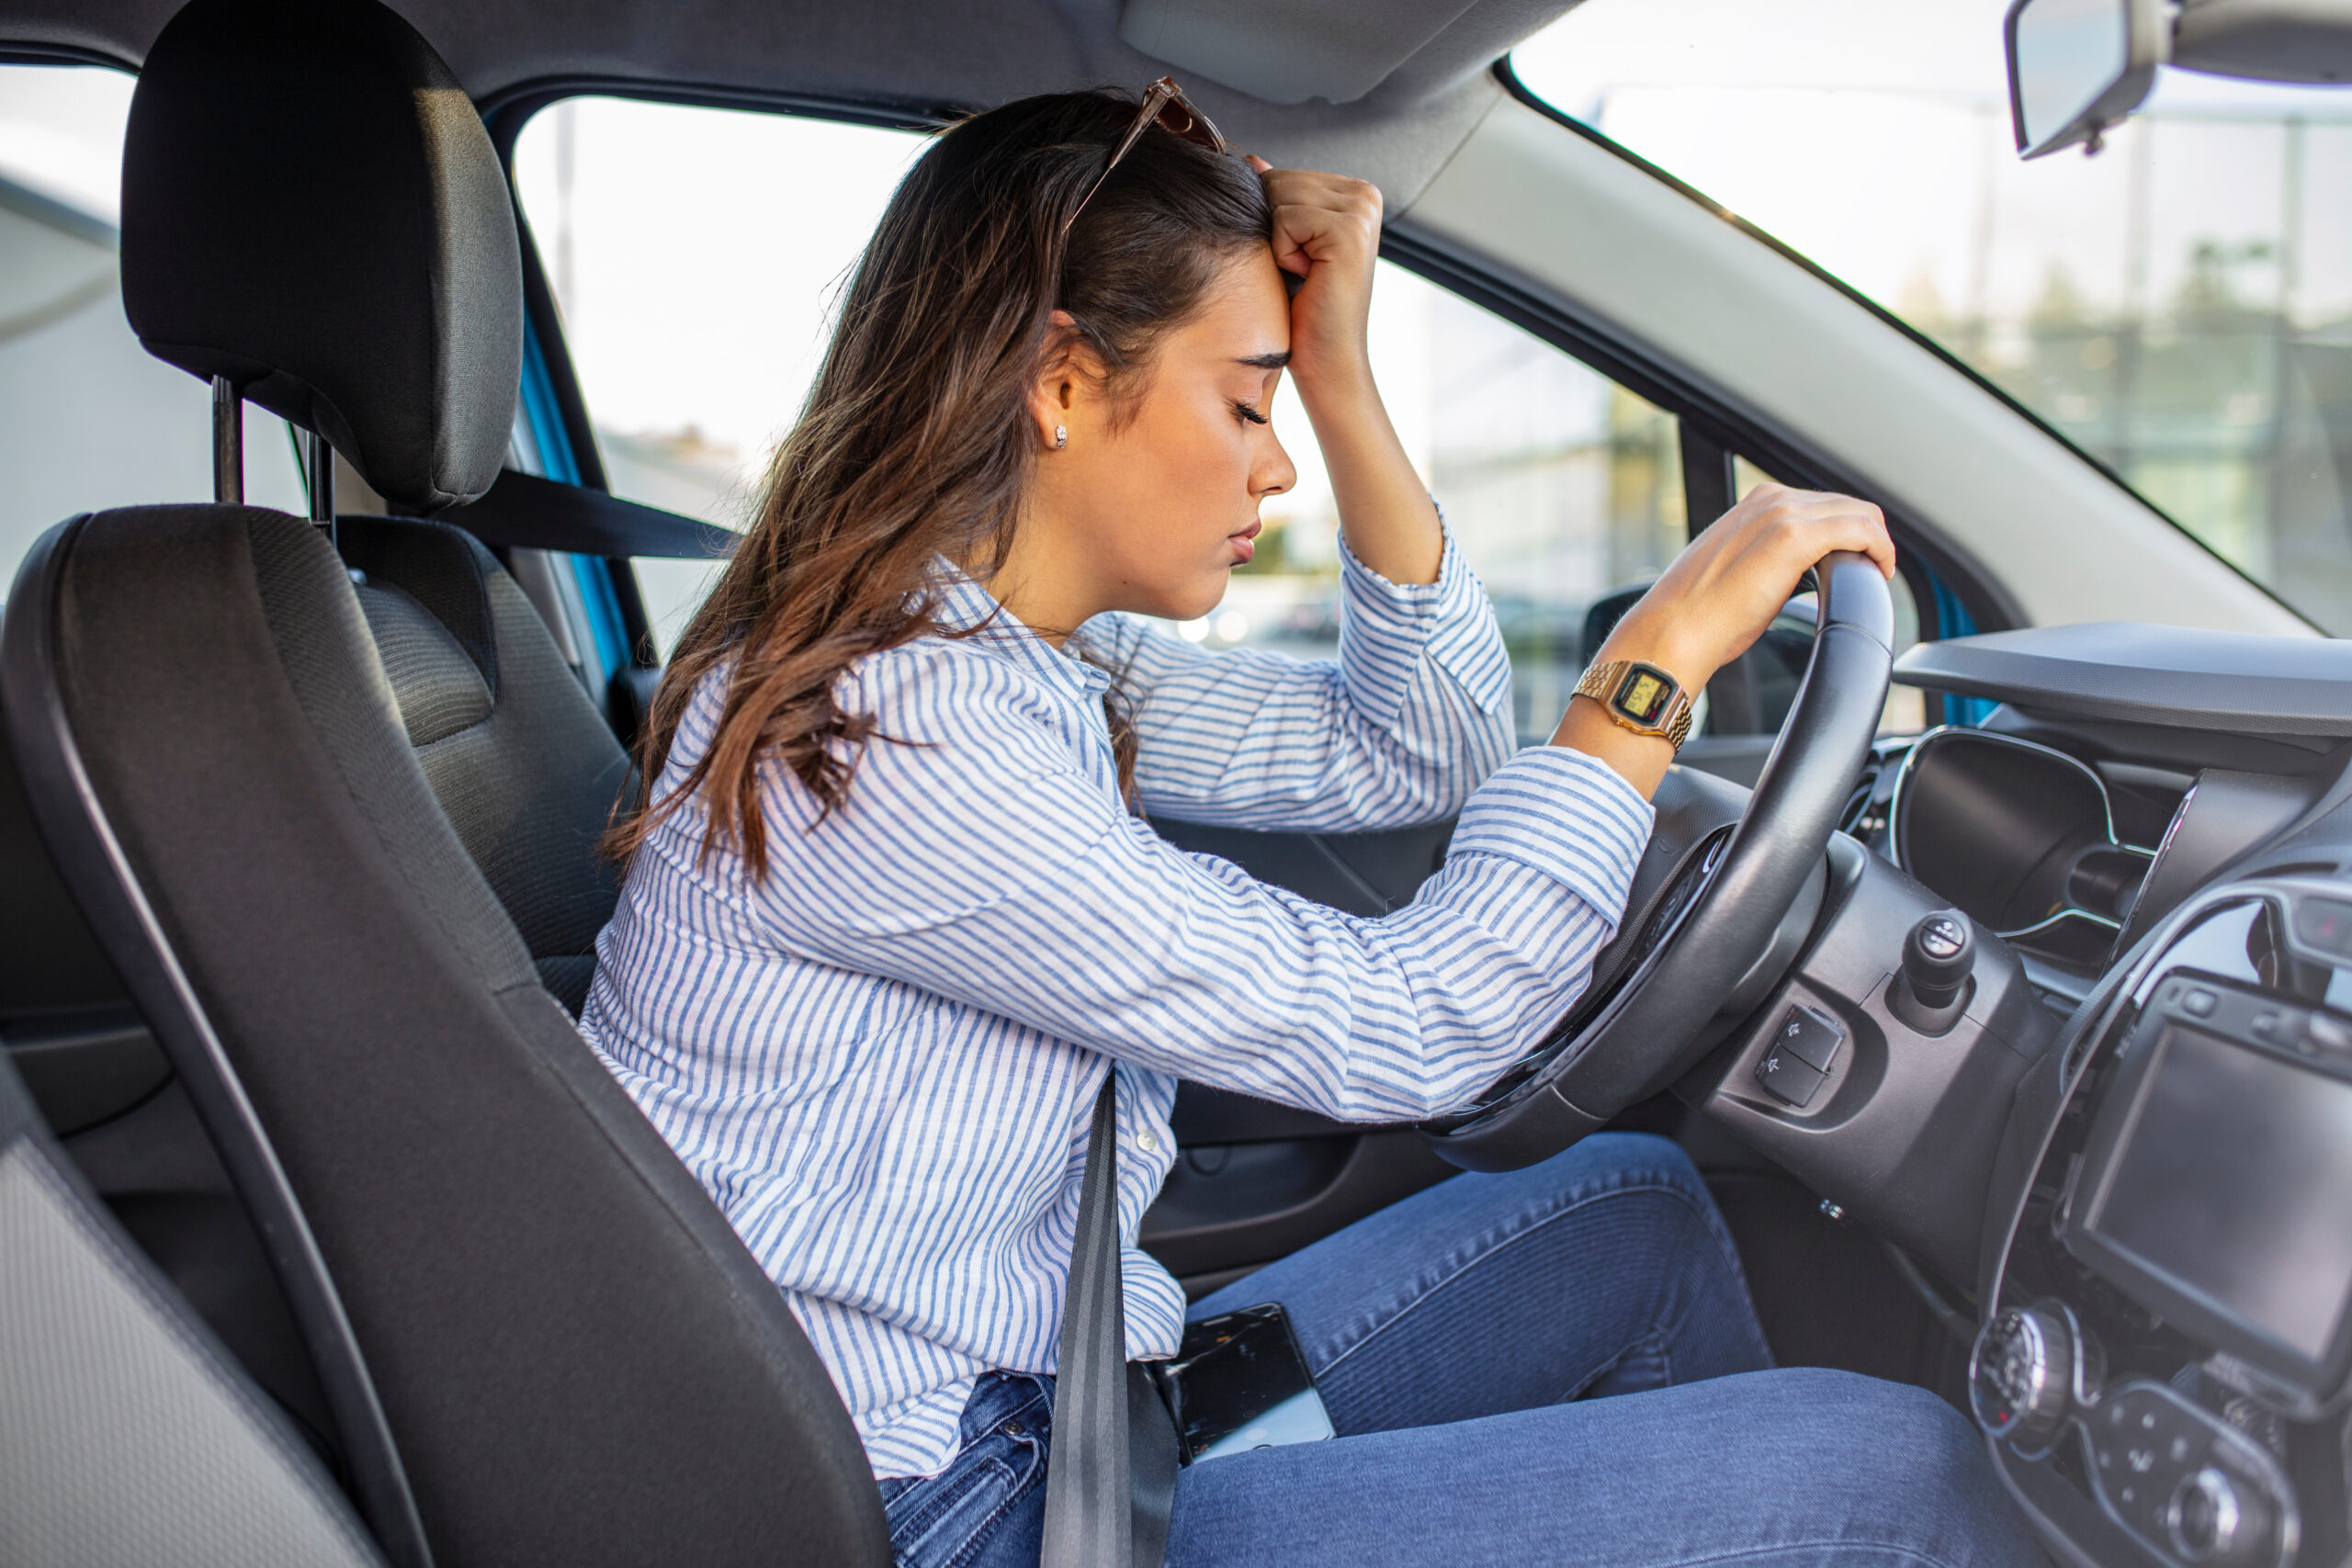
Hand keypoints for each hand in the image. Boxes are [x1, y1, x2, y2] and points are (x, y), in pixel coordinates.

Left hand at [1244, 156, 1381, 402]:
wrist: (1327, 359)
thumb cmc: (1306, 309)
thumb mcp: (1287, 243)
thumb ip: (1277, 199)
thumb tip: (1252, 160)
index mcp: (1355, 192)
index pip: (1282, 176)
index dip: (1274, 221)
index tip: (1301, 258)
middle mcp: (1365, 195)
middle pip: (1279, 181)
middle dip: (1274, 229)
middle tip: (1303, 269)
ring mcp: (1361, 210)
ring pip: (1279, 196)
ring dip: (1278, 242)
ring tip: (1306, 272)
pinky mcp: (1349, 230)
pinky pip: (1285, 219)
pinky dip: (1283, 253)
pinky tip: (1309, 276)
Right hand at [1551, 484, 1894, 797]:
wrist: (1675, 630)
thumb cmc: (1698, 615)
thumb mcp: (1737, 570)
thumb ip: (1768, 559)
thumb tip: (1795, 576)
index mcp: (1755, 503)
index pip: (1823, 503)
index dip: (1849, 530)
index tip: (1856, 559)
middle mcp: (1771, 500)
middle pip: (1847, 504)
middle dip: (1867, 535)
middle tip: (1872, 569)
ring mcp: (1783, 514)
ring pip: (1860, 513)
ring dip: (1876, 542)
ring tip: (1876, 572)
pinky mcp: (1795, 537)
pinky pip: (1861, 530)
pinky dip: (1880, 549)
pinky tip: (1880, 571)